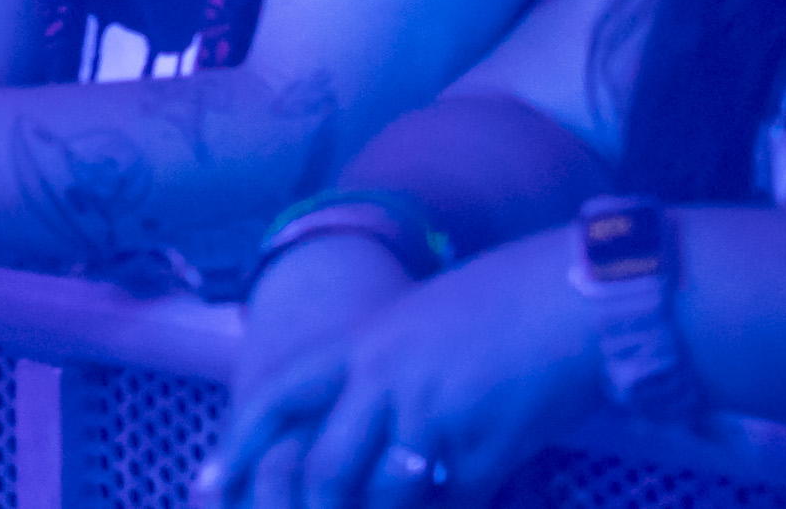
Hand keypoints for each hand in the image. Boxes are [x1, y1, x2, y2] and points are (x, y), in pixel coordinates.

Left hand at [205, 233, 606, 508]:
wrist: (573, 297)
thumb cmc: (498, 305)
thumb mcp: (417, 323)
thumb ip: (377, 372)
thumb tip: (354, 428)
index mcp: (361, 342)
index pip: (276, 393)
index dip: (238, 442)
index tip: (211, 484)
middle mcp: (384, 379)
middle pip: (320, 466)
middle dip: (309, 508)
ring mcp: (432, 416)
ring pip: (380, 494)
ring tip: (397, 504)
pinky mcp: (482, 451)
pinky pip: (450, 502)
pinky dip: (449, 506)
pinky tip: (462, 497)